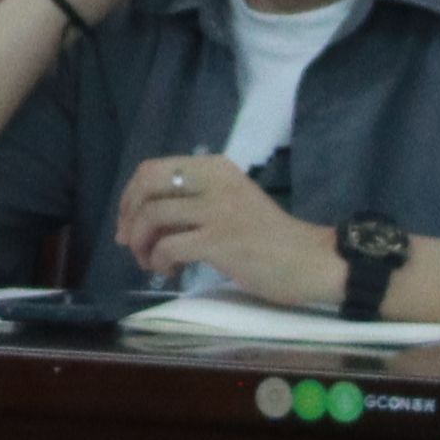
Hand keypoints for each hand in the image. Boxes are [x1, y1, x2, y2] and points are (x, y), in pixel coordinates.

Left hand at [114, 151, 338, 301]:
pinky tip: (168, 271)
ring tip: (149, 262)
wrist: (311, 261)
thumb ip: (192, 204)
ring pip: (153, 215)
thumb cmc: (268, 237)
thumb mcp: (229, 204)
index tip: (128, 221)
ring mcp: (218, 210)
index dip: (131, 195)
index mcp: (215, 168)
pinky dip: (158, 260)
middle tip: (128, 241)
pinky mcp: (221, 241)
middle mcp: (215, 181)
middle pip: (148, 183)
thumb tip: (140, 220)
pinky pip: (168, 245)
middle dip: (128, 213)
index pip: (154, 168)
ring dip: (140, 242)